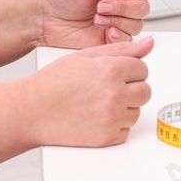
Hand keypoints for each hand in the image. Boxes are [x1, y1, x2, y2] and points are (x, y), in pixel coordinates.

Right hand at [24, 36, 153, 146]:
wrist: (32, 111)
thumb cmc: (54, 83)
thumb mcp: (85, 56)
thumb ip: (119, 50)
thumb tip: (147, 44)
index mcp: (111, 70)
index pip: (142, 69)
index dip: (129, 70)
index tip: (116, 73)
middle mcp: (115, 94)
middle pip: (145, 91)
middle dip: (131, 88)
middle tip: (108, 88)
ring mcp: (111, 117)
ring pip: (136, 111)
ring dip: (124, 107)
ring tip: (99, 102)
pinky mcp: (106, 137)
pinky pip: (126, 130)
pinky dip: (116, 124)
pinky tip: (97, 116)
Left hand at [38, 0, 155, 47]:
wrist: (45, 17)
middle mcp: (121, 6)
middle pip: (143, 7)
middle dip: (121, 4)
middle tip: (99, 4)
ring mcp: (117, 24)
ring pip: (138, 23)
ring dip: (116, 18)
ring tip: (97, 16)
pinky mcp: (111, 42)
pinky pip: (128, 40)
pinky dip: (117, 33)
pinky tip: (103, 28)